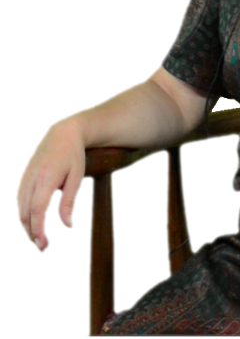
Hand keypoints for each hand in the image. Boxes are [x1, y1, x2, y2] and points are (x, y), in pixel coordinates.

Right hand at [18, 117, 85, 250]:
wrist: (63, 134)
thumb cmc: (74, 155)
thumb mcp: (77, 176)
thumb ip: (69, 201)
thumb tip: (68, 226)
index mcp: (46, 176)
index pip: (37, 209)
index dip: (38, 228)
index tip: (43, 243)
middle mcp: (31, 178)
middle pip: (25, 213)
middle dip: (32, 233)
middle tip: (43, 247)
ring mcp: (25, 178)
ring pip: (20, 209)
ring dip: (27, 226)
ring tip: (39, 240)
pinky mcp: (24, 179)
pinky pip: (20, 201)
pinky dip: (24, 215)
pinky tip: (33, 224)